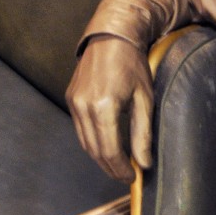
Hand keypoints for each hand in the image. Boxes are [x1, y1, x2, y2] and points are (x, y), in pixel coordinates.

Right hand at [66, 34, 152, 182]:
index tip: (133, 178)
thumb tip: (143, 164)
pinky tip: (106, 144)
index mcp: (104, 107)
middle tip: (126, 175)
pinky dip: (92, 141)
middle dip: (111, 168)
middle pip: (95, 150)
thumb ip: (142, 133)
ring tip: (117, 164)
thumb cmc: (132, 64)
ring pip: (85, 142)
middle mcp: (84, 106)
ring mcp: (74, 102)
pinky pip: (80, 128)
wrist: (111, 36)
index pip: (110, 151)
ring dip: (100, 157)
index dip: (121, 169)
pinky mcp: (71, 97)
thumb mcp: (144, 99)